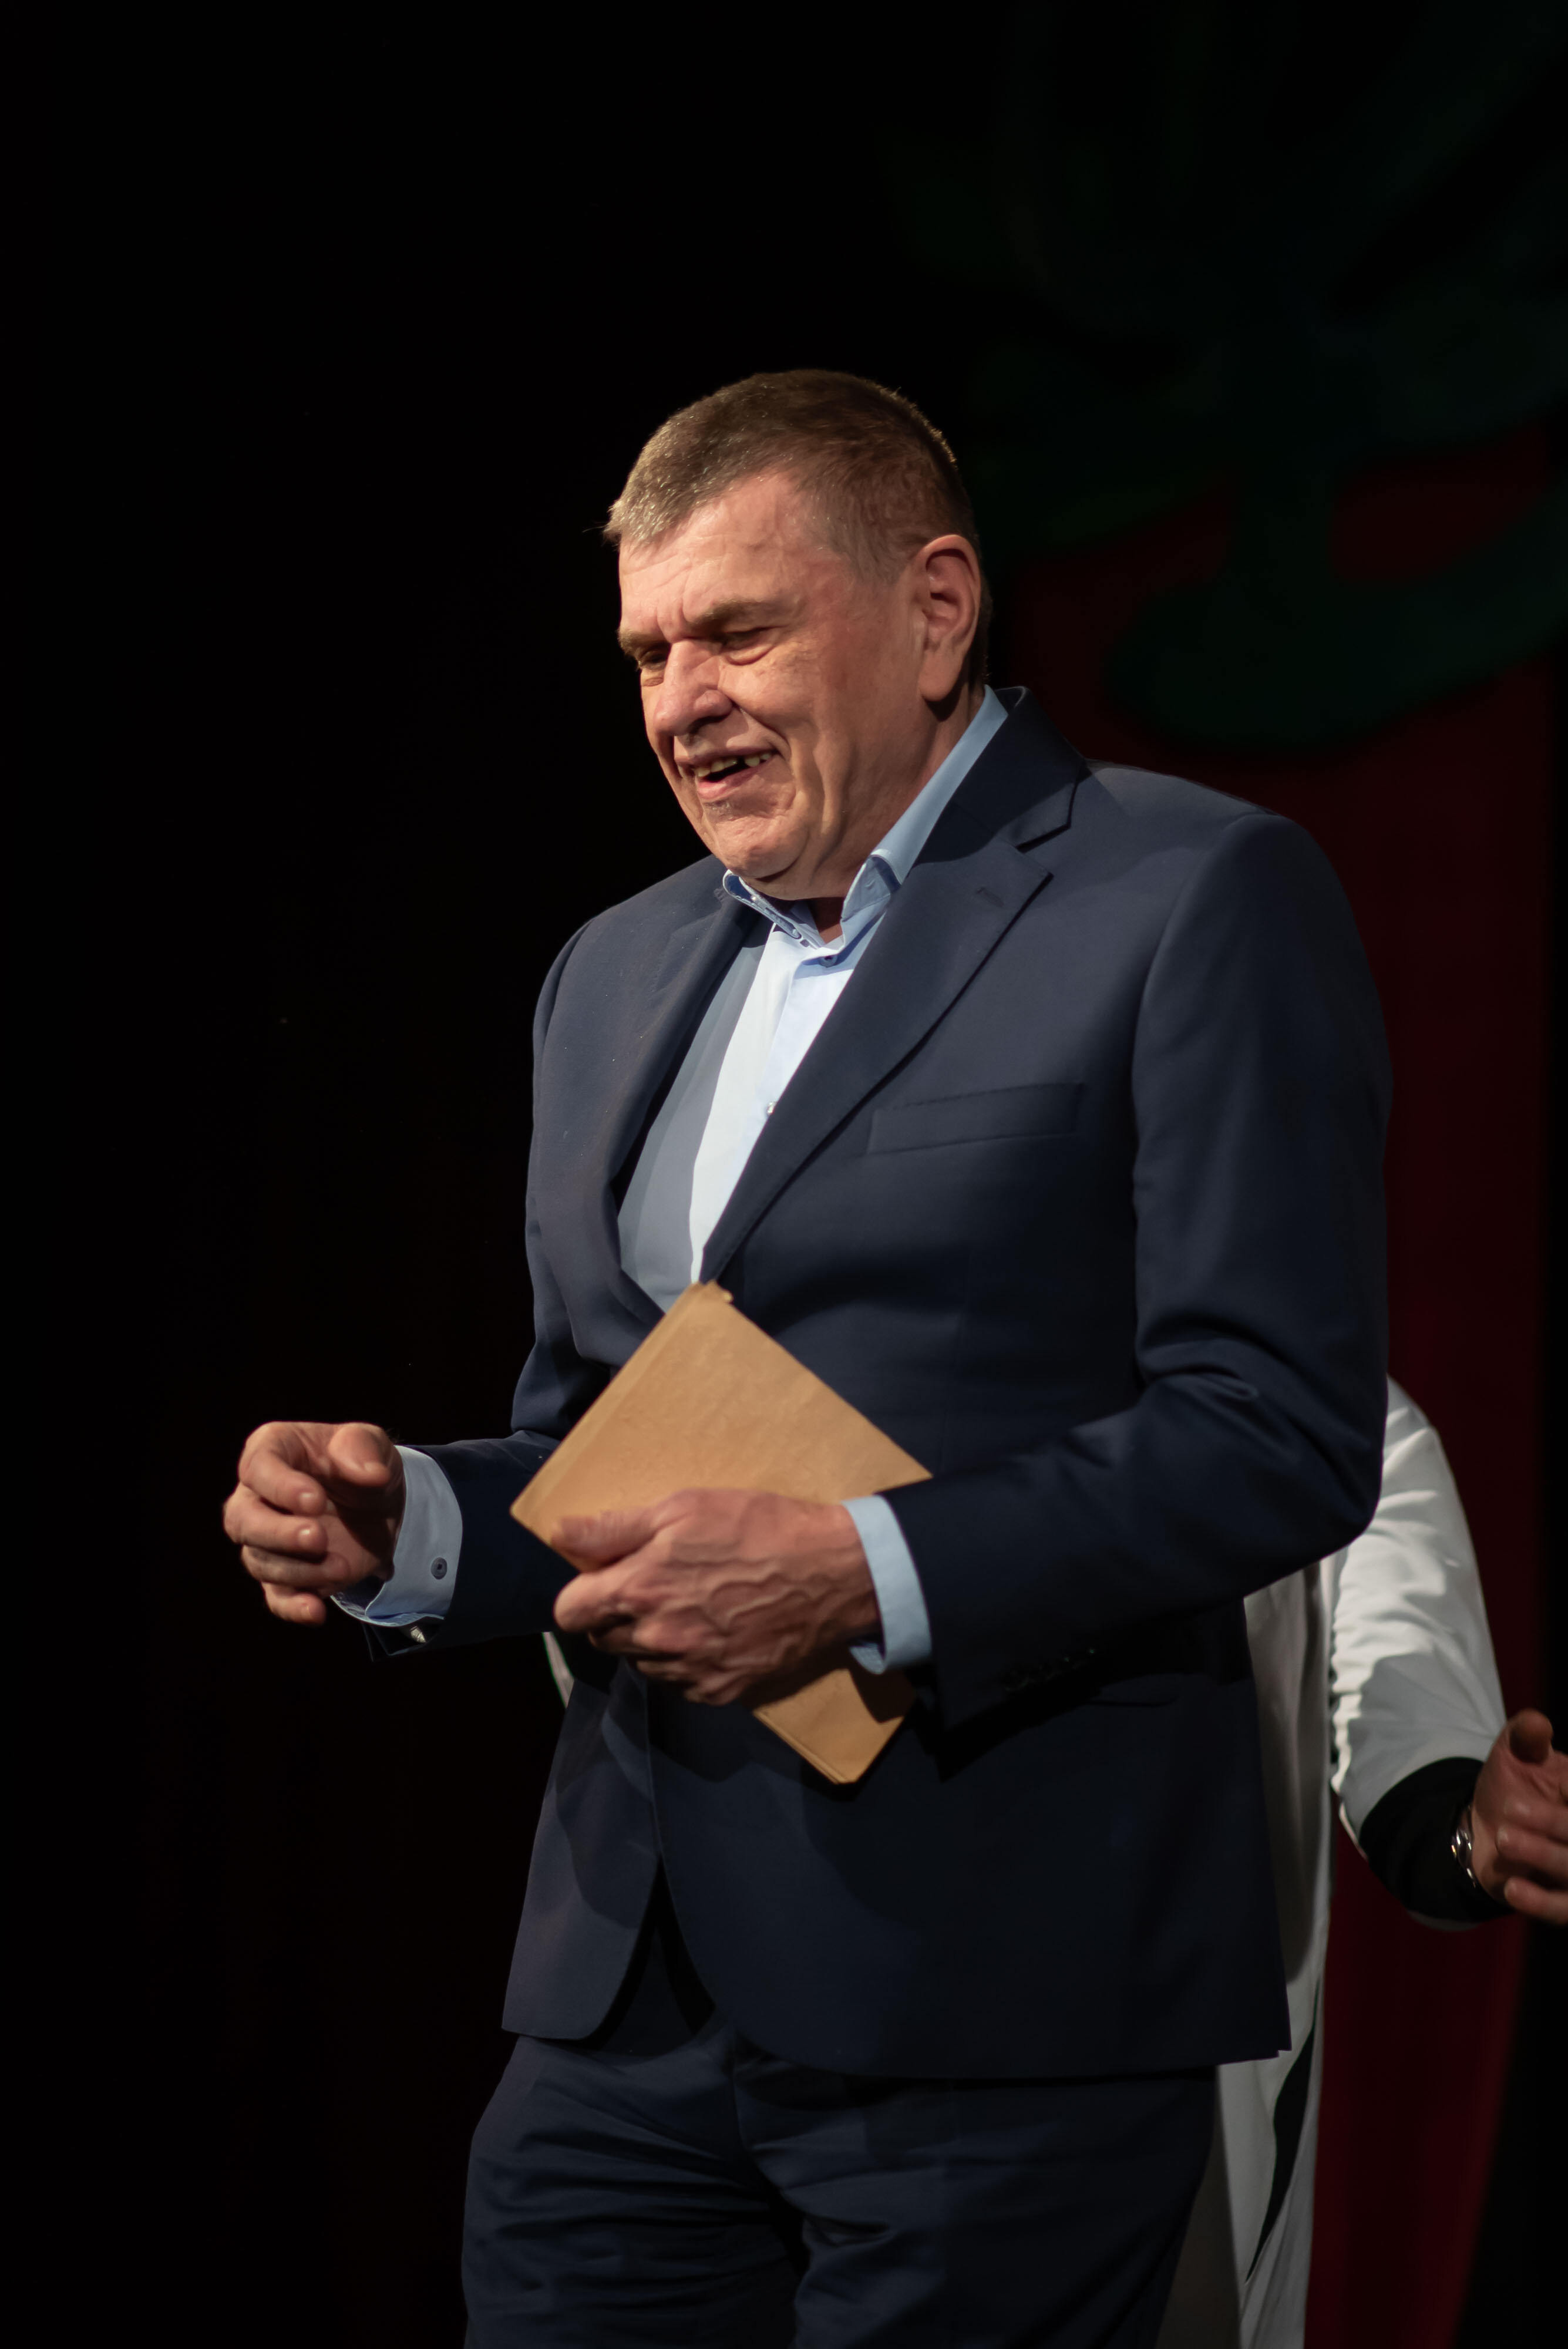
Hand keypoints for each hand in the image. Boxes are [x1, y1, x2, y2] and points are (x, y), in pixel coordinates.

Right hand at [222, 1421, 404, 1625]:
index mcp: (273, 1451)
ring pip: (260, 1561)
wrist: (381, 1504)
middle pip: (242, 1520)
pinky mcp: (286, 1575)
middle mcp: (257, 1496)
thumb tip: (369, 1474)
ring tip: (341, 1567)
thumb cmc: (363, 1461)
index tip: (315, 1501)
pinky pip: (276, 1597)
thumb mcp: (371, 1441)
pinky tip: (316, 1612)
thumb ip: (363, 1448)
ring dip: (299, 1570)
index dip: (280, 1487)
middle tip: (319, 1538)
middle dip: (278, 1534)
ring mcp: (267, 1540)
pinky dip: (293, 1607)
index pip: (258, 1467)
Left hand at [550, 1488, 879, 1704]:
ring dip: (649, 1640)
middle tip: (652, 1584)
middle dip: (615, 1614)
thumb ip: (614, 1527)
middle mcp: (657, 1639)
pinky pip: (679, 1683)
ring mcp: (689, 1670)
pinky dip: (685, 1662)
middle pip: (602, 1639)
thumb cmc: (758, 1528)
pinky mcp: (720, 1691)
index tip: (602, 1577)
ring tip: (688, 1606)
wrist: (833, 1573)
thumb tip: (558, 1534)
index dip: (580, 1592)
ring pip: (640, 1663)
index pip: (569, 1611)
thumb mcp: (683, 1507)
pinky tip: (714, 1632)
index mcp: (639, 1590)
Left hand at [1468, 1709, 1567, 1922]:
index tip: (1555, 1784)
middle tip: (1509, 1807)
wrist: (1486, 1830)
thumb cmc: (1512, 1786)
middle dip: (1553, 1821)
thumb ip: (1525, 1737)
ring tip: (1502, 1839)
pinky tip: (1512, 1889)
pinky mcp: (1565, 1902)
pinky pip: (1562, 1910)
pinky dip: (1541, 1903)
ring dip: (1543, 1855)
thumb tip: (1536, 1722)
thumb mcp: (1514, 1754)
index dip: (1565, 1788)